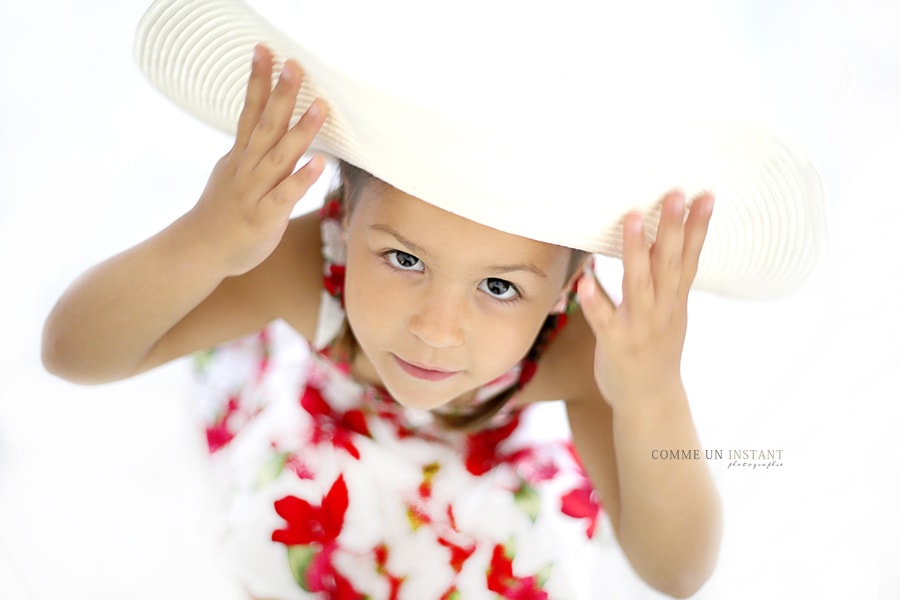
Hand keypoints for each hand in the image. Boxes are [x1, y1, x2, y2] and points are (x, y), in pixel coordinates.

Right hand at [185, 44, 327, 275]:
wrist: (199, 251)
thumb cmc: (222, 213)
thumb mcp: (233, 173)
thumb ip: (254, 151)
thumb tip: (270, 127)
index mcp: (240, 157)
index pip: (250, 112)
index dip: (258, 82)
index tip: (266, 52)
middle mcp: (246, 169)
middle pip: (266, 126)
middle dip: (280, 95)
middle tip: (294, 67)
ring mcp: (253, 192)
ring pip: (278, 157)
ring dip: (300, 132)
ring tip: (319, 107)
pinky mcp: (263, 217)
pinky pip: (284, 196)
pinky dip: (301, 179)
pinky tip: (319, 164)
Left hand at [577, 190, 713, 410]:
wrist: (650, 401)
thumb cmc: (654, 349)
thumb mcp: (669, 311)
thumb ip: (665, 277)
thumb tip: (659, 237)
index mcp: (675, 300)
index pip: (690, 257)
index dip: (699, 227)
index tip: (706, 194)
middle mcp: (662, 310)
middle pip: (669, 263)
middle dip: (672, 228)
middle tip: (674, 193)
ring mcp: (640, 326)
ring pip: (639, 283)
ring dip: (636, 251)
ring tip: (632, 219)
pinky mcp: (616, 344)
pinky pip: (604, 319)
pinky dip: (596, 301)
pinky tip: (584, 279)